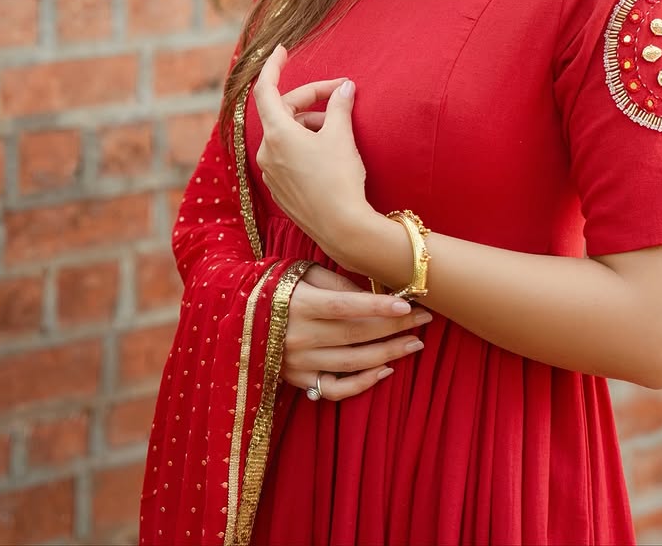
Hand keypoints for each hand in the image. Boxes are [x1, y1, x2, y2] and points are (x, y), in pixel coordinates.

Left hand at [253, 46, 369, 256]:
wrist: (342, 228)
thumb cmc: (339, 178)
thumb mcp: (341, 135)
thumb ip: (339, 106)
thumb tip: (344, 88)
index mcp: (277, 133)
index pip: (266, 89)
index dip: (273, 66)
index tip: (282, 50)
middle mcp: (267, 152)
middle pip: (283, 111)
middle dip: (310, 99)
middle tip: (340, 93)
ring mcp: (271, 173)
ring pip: (287, 135)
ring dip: (310, 124)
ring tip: (339, 128)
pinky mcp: (281, 190)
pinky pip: (288, 156)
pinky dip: (305, 144)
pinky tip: (329, 151)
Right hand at [281, 264, 430, 400]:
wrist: (237, 316)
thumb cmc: (278, 287)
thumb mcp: (302, 273)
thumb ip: (336, 283)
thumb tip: (373, 294)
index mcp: (298, 304)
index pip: (344, 306)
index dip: (377, 306)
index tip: (408, 303)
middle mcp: (298, 336)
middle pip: (356, 335)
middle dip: (394, 327)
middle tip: (424, 319)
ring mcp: (298, 363)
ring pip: (352, 363)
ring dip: (389, 354)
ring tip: (415, 343)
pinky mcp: (298, 381)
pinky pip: (336, 388)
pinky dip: (363, 383)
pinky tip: (386, 369)